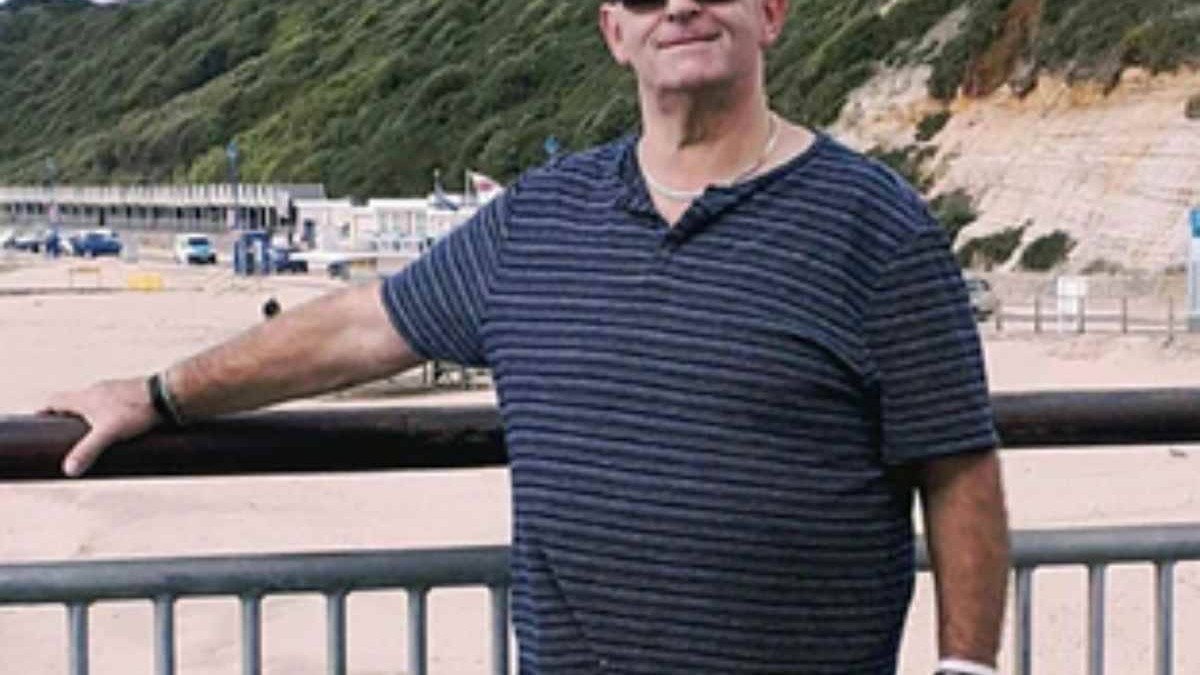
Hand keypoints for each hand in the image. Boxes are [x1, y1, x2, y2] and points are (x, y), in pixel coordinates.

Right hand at [40, 377, 160, 476]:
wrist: (168, 394)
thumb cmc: (136, 410)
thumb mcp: (108, 434)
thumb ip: (87, 451)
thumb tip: (69, 471)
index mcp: (85, 397)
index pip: (54, 400)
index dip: (43, 413)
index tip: (38, 426)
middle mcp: (97, 390)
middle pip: (73, 403)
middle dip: (67, 419)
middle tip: (65, 438)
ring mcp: (116, 390)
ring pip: (95, 403)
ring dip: (89, 418)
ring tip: (92, 438)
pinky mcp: (132, 394)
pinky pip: (113, 405)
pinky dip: (109, 416)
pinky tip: (118, 429)